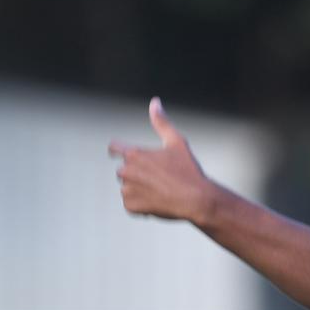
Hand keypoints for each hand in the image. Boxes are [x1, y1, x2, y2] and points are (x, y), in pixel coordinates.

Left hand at [109, 98, 213, 222]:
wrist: (195, 200)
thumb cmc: (187, 169)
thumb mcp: (177, 142)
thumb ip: (161, 122)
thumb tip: (155, 102)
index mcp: (134, 154)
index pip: (114, 148)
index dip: (117, 149)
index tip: (119, 152)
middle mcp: (127, 171)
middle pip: (124, 169)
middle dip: (137, 172)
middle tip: (159, 177)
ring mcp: (128, 190)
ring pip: (127, 187)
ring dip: (139, 189)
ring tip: (160, 190)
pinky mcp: (131, 206)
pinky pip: (130, 203)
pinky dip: (140, 204)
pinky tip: (157, 202)